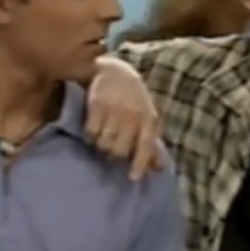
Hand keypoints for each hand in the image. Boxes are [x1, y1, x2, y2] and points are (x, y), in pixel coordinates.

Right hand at [87, 57, 163, 179]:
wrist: (115, 72)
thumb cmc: (134, 102)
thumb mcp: (147, 120)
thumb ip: (151, 146)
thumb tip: (160, 169)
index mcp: (148, 119)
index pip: (146, 146)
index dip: (140, 163)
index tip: (132, 178)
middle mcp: (133, 115)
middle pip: (120, 150)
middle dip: (114, 154)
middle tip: (111, 149)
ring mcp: (114, 109)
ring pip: (104, 143)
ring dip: (101, 145)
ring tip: (102, 138)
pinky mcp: (97, 104)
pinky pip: (90, 132)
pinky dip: (89, 136)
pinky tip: (92, 130)